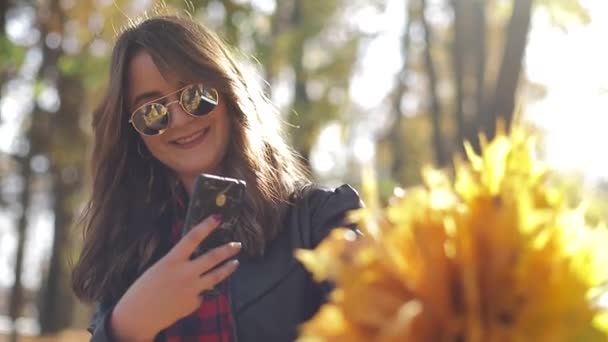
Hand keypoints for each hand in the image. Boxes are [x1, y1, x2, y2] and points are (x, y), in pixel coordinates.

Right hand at [109, 215, 240, 340]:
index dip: (206, 226)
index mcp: (172, 260)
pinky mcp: (194, 303)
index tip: (218, 217)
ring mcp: (192, 289)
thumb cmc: (144, 290)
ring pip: (216, 276)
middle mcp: (185, 273)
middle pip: (212, 257)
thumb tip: (196, 262)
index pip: (193, 238)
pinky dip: (197, 294)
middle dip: (227, 249)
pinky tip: (185, 297)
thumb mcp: (160, 269)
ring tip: (235, 262)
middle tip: (238, 244)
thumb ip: (179, 264)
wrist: (138, 317)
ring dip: (228, 268)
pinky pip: (200, 295)